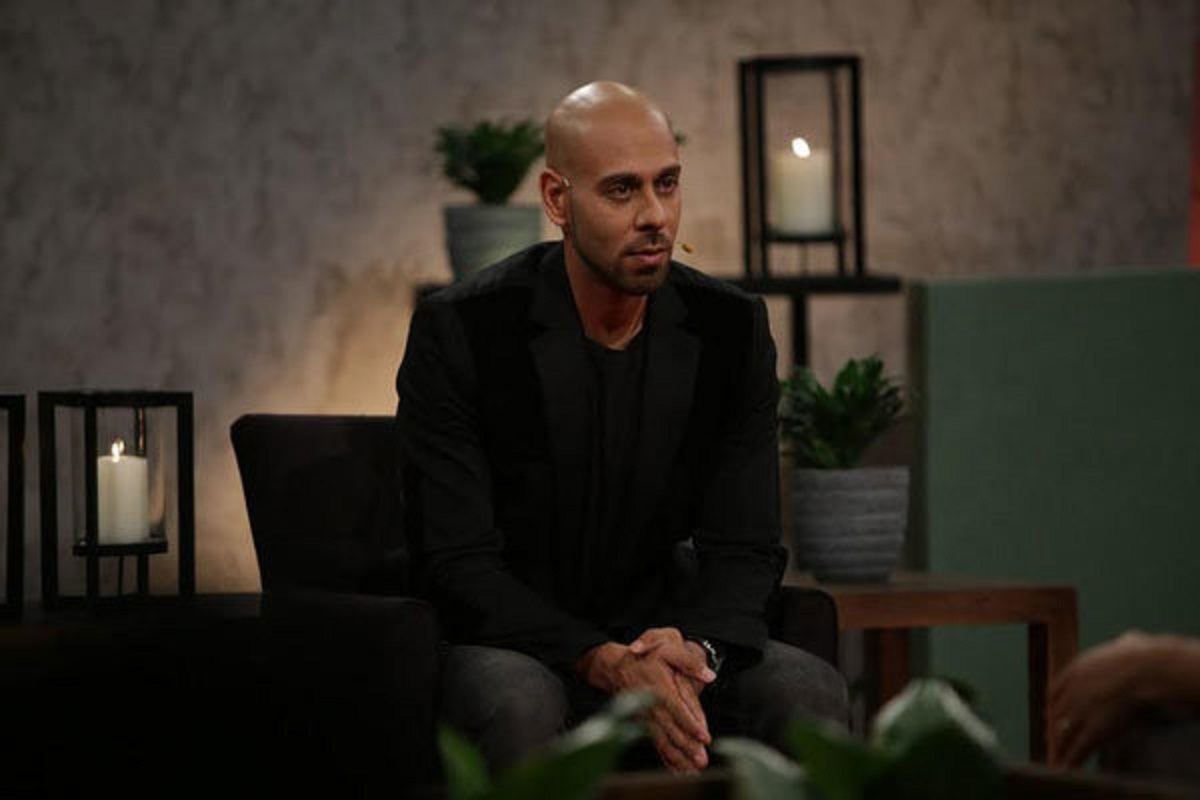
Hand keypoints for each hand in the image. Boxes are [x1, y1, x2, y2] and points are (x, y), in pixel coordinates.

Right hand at [577, 635, 713, 771]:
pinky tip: (676, 769)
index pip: (679, 709)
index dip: (691, 724)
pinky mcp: (645, 726)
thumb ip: (689, 662)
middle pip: (673, 730)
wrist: (618, 668)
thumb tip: (710, 675)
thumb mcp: (667, 650)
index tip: (704, 737)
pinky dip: (666, 758)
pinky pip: (656, 744)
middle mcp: (654, 707)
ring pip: (664, 741)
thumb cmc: (646, 659)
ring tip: (691, 771)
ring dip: (678, 757)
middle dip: (687, 747)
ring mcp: (648, 718)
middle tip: (701, 760)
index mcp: (662, 689)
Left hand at [1049, 631, 1157, 766]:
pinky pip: (1078, 748)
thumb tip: (1129, 641)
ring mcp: (1080, 710)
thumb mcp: (1126, 644)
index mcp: (1077, 669)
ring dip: (1060, 746)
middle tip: (1055, 735)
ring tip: (1058, 756)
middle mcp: (1072, 690)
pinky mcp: (1094, 729)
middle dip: (1055, 725)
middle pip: (1057, 713)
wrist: (1146, 670)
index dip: (1056, 703)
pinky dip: (1072, 759)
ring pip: (1064, 733)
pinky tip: (1067, 767)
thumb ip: (1121, 646)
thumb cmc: (1144, 655)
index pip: (1056, 690)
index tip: (1055, 711)